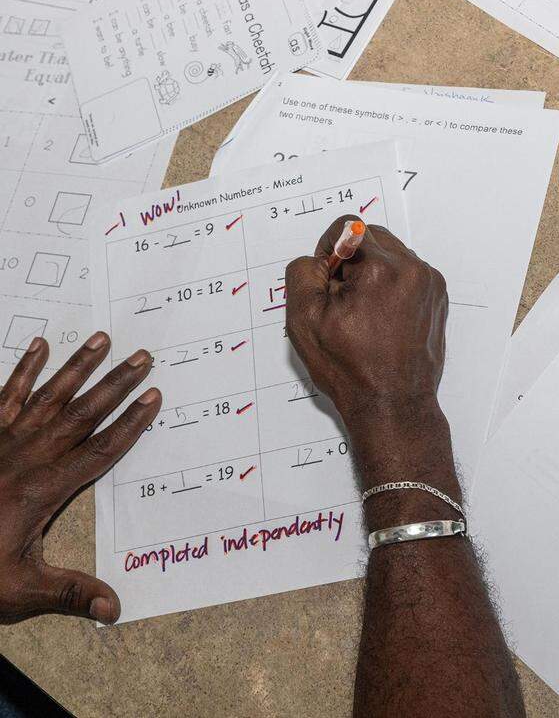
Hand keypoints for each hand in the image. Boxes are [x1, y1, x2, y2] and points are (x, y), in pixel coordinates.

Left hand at [0, 333, 159, 624]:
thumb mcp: (18, 591)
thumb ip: (68, 593)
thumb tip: (115, 608)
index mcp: (41, 491)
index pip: (98, 451)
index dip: (129, 424)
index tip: (153, 398)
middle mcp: (23, 459)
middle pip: (80, 414)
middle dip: (114, 385)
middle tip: (142, 357)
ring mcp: (0, 444)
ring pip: (47, 398)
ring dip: (76, 368)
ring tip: (101, 340)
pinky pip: (5, 397)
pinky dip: (23, 372)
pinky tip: (38, 347)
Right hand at [285, 216, 447, 417]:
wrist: (393, 404)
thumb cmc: (352, 370)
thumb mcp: (305, 319)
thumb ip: (304, 272)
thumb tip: (320, 258)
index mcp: (382, 270)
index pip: (347, 227)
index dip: (328, 252)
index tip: (327, 282)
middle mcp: (413, 271)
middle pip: (372, 236)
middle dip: (351, 260)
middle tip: (342, 300)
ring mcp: (430, 284)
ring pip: (391, 254)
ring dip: (372, 272)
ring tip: (363, 313)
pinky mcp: (437, 298)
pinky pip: (408, 274)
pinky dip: (391, 286)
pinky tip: (381, 318)